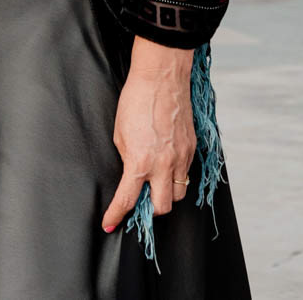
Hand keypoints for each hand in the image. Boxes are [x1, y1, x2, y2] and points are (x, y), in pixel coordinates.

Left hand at [102, 39, 196, 232]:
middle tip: (140, 199)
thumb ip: (127, 158)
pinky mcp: (192, 149)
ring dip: (166, 193)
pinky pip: (186, 173)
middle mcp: (164, 165)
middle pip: (162, 207)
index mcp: (140, 162)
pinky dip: (176, 174)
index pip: (127, 199)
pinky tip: (166, 163)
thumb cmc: (135, 102)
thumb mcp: (120, 133)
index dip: (116, 215)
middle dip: (150, 209)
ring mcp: (182, 158)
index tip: (110, 223)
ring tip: (155, 182)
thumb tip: (133, 174)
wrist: (162, 79)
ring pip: (179, 193)